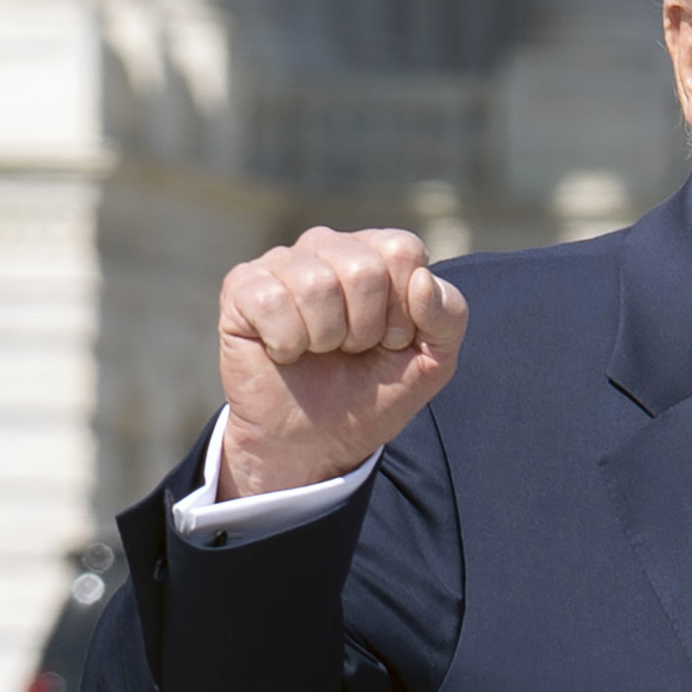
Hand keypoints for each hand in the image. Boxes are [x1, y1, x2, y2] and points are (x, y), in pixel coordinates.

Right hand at [217, 227, 466, 494]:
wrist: (314, 444)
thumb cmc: (370, 395)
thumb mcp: (431, 362)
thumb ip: (449, 317)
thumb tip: (422, 280)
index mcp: (374, 253)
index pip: (402, 250)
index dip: (403, 310)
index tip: (390, 341)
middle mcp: (327, 247)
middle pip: (363, 268)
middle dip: (365, 329)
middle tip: (350, 351)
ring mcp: (281, 263)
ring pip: (316, 284)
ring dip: (325, 338)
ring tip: (318, 352)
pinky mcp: (242, 287)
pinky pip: (272, 301)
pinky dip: (287, 343)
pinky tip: (284, 352)